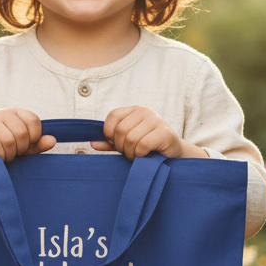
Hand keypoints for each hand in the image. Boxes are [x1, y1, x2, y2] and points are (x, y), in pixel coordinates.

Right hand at [0, 109, 55, 160]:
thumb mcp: (24, 148)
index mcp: (15, 112)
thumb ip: (38, 144)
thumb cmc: (4, 150)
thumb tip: (53, 140)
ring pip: (9, 141)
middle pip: (22, 133)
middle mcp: (2, 113)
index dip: (34, 138)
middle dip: (20, 149)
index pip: (34, 121)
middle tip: (12, 152)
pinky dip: (0, 156)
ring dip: (9, 154)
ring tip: (4, 154)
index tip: (26, 145)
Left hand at [91, 106, 207, 159]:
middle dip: (120, 147)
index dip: (109, 133)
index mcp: (134, 110)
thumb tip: (92, 144)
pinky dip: (140, 154)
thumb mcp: (126, 142)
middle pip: (120, 130)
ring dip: (130, 153)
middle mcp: (145, 111)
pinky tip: (145, 156)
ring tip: (136, 156)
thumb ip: (110, 142)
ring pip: (131, 139)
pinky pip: (143, 145)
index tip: (115, 144)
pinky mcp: (164, 132)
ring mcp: (156, 120)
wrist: (173, 153)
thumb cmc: (147, 147)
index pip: (113, 116)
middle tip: (128, 153)